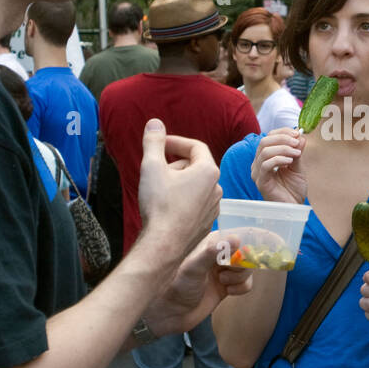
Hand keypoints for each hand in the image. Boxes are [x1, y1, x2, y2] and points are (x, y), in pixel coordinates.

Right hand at [136, 119, 220, 262]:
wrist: (165, 244)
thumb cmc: (160, 205)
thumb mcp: (151, 167)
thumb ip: (153, 142)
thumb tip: (154, 123)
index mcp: (208, 171)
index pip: (195, 146)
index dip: (175, 142)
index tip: (159, 144)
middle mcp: (216, 188)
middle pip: (196, 165)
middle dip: (175, 162)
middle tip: (155, 167)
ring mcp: (213, 207)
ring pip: (196, 185)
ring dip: (179, 181)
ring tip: (159, 187)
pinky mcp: (207, 222)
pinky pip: (196, 203)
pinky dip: (183, 198)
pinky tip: (166, 205)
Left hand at [144, 231, 254, 331]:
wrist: (169, 314)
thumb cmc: (174, 286)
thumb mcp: (193, 268)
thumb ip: (213, 253)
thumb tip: (236, 239)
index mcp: (209, 242)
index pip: (236, 235)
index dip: (246, 243)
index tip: (247, 253)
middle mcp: (218, 254)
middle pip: (246, 252)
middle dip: (242, 263)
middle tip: (227, 271)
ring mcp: (222, 270)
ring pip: (247, 268)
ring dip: (240, 276)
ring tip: (223, 281)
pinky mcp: (226, 286)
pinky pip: (246, 283)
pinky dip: (242, 287)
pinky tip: (228, 291)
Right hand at [251, 127, 306, 203]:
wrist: (294, 207)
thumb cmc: (293, 189)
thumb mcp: (298, 166)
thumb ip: (297, 152)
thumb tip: (301, 136)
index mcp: (265, 158)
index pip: (269, 137)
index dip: (282, 132)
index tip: (297, 133)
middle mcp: (258, 163)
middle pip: (264, 141)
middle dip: (283, 138)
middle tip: (297, 142)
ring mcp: (258, 173)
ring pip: (265, 151)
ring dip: (283, 148)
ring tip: (296, 154)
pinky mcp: (261, 182)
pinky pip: (266, 165)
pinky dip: (279, 159)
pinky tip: (290, 162)